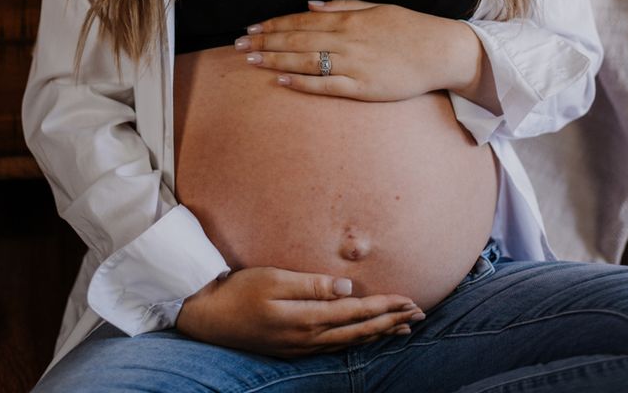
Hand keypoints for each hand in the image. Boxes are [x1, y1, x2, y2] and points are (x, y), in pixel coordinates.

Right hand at [175, 266, 424, 356]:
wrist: (207, 317)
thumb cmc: (239, 290)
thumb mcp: (273, 279)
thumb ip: (311, 285)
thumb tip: (348, 288)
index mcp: (306, 319)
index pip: (356, 312)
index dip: (385, 307)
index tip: (411, 301)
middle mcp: (308, 338)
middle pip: (359, 331)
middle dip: (391, 322)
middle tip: (419, 315)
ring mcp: (301, 347)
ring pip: (350, 342)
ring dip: (378, 334)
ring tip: (402, 328)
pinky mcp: (293, 348)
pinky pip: (335, 347)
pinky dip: (357, 341)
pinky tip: (364, 337)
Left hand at [235, 0, 464, 100]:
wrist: (440, 51)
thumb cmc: (409, 28)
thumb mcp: (376, 8)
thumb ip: (342, 5)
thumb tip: (309, 4)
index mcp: (348, 19)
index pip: (301, 20)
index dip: (273, 24)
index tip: (251, 28)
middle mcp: (347, 39)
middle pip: (296, 39)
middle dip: (265, 42)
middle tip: (238, 45)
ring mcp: (354, 64)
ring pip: (306, 61)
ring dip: (275, 60)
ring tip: (250, 61)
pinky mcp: (363, 87)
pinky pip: (326, 85)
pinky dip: (302, 82)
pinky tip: (282, 80)